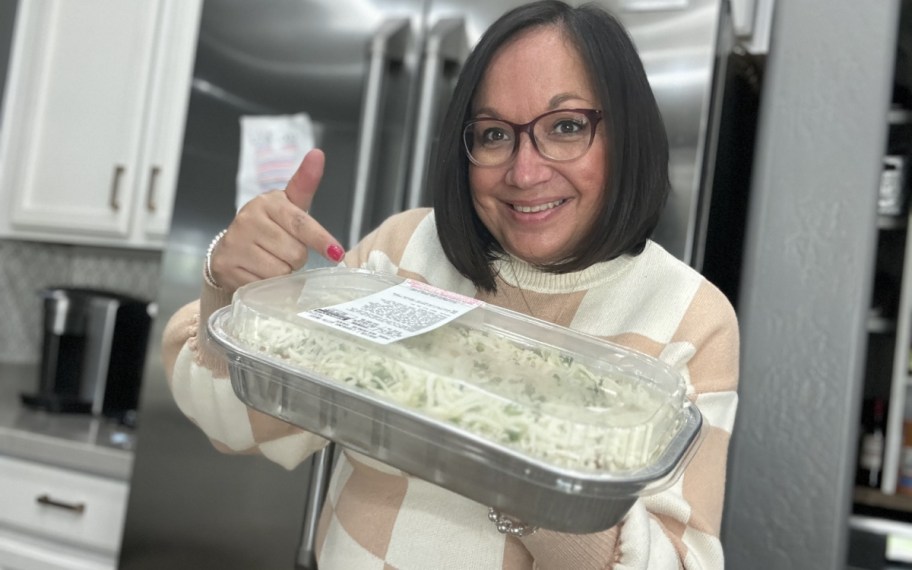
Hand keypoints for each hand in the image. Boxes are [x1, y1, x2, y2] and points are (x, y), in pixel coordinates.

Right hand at [208, 148, 344, 291]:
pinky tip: (257, 271)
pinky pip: (262, 284)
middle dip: (296, 257)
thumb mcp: (289, 205)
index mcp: (268, 203)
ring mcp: (235, 243)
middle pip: (295, 253)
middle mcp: (248, 219)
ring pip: (280, 271)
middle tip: (285, 251)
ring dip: (282, 272)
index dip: (320, 240)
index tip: (336, 253)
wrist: (233, 246)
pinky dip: (266, 283)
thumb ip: (305, 183)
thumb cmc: (270, 225)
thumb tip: (317, 154)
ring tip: (271, 260)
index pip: (301, 224)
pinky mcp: (226, 265)